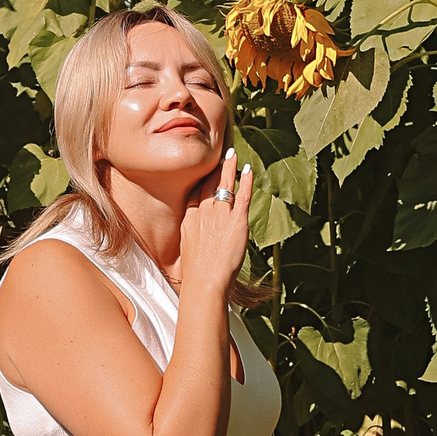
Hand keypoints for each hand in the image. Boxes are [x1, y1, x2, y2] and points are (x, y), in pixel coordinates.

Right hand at [177, 149, 253, 295]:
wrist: (204, 280)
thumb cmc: (196, 272)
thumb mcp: (187, 249)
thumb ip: (193, 237)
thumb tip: (197, 239)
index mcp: (190, 219)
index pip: (195, 193)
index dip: (201, 179)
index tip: (205, 170)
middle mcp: (204, 212)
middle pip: (208, 184)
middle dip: (214, 169)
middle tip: (219, 155)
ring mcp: (220, 215)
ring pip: (224, 185)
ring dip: (229, 168)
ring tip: (232, 154)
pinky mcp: (237, 221)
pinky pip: (242, 195)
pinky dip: (246, 181)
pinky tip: (248, 170)